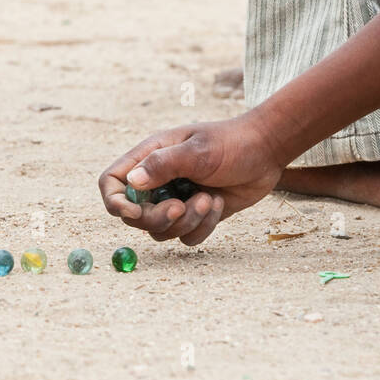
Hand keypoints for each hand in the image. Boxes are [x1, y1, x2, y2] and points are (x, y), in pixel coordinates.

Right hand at [98, 111, 282, 245]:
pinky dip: (203, 227)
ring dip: (186, 222)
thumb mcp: (198, 151)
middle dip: (157, 217)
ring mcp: (177, 198)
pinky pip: (186, 236)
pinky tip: (219, 203)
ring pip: (161, 230)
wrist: (267, 150)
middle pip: (135, 215)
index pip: (112, 182)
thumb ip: (163, 165)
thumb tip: (131, 182)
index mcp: (150, 156)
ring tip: (209, 200)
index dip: (115, 201)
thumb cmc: (232, 142)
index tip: (135, 211)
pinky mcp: (196, 214)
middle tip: (181, 207)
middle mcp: (159, 180)